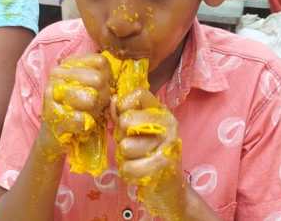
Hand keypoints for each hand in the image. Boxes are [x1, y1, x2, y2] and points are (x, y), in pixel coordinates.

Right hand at [40, 54, 111, 164]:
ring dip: (94, 112)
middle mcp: (57, 73)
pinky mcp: (50, 114)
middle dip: (102, 98)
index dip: (108, 80)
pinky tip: (79, 128)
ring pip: (90, 98)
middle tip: (95, 108)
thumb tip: (117, 84)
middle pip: (98, 79)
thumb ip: (104, 81)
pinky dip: (85, 127)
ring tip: (87, 117)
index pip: (100, 62)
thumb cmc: (79, 113)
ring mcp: (52, 92)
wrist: (56, 141)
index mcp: (69, 64)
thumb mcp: (93, 92)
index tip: (102, 92)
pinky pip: (81, 119)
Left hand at [115, 89, 185, 219]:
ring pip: (125, 146)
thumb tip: (112, 99)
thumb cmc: (148, 154)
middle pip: (126, 120)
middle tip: (131, 144)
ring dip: (125, 157)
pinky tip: (139, 172)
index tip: (121, 119)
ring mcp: (168, 144)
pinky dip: (129, 172)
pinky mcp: (164, 166)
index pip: (139, 94)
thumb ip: (123, 114)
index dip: (123, 105)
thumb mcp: (135, 130)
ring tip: (137, 159)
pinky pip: (129, 167)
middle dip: (121, 137)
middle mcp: (168, 124)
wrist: (169, 187)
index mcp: (161, 111)